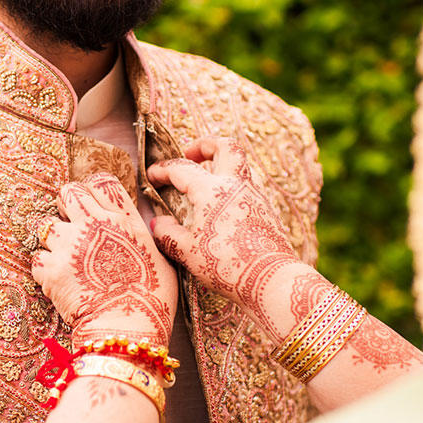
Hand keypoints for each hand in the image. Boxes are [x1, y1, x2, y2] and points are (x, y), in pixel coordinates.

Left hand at [31, 174, 178, 347]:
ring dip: (53, 239)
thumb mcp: (160, 257)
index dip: (93, 190)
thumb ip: (140, 235)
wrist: (126, 328)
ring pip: (46, 225)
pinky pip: (37, 258)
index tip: (92, 204)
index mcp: (123, 220)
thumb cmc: (151, 299)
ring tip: (65, 258)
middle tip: (73, 226)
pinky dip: (44, 268)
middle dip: (68, 205)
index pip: (101, 182)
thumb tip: (132, 227)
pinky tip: (59, 280)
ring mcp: (68, 245)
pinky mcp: (49, 269)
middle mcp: (94, 225)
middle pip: (68, 191)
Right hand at [147, 137, 302, 325]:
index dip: (164, 170)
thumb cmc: (225, 265)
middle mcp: (237, 185)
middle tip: (190, 155)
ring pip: (242, 165)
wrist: (269, 278)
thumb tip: (159, 222)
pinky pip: (250, 185)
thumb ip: (167, 233)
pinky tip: (226, 205)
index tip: (152, 176)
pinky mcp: (268, 209)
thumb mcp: (186, 251)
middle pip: (226, 146)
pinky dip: (235, 185)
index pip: (182, 169)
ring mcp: (256, 195)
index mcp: (211, 190)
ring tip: (207, 181)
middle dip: (206, 145)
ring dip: (223, 165)